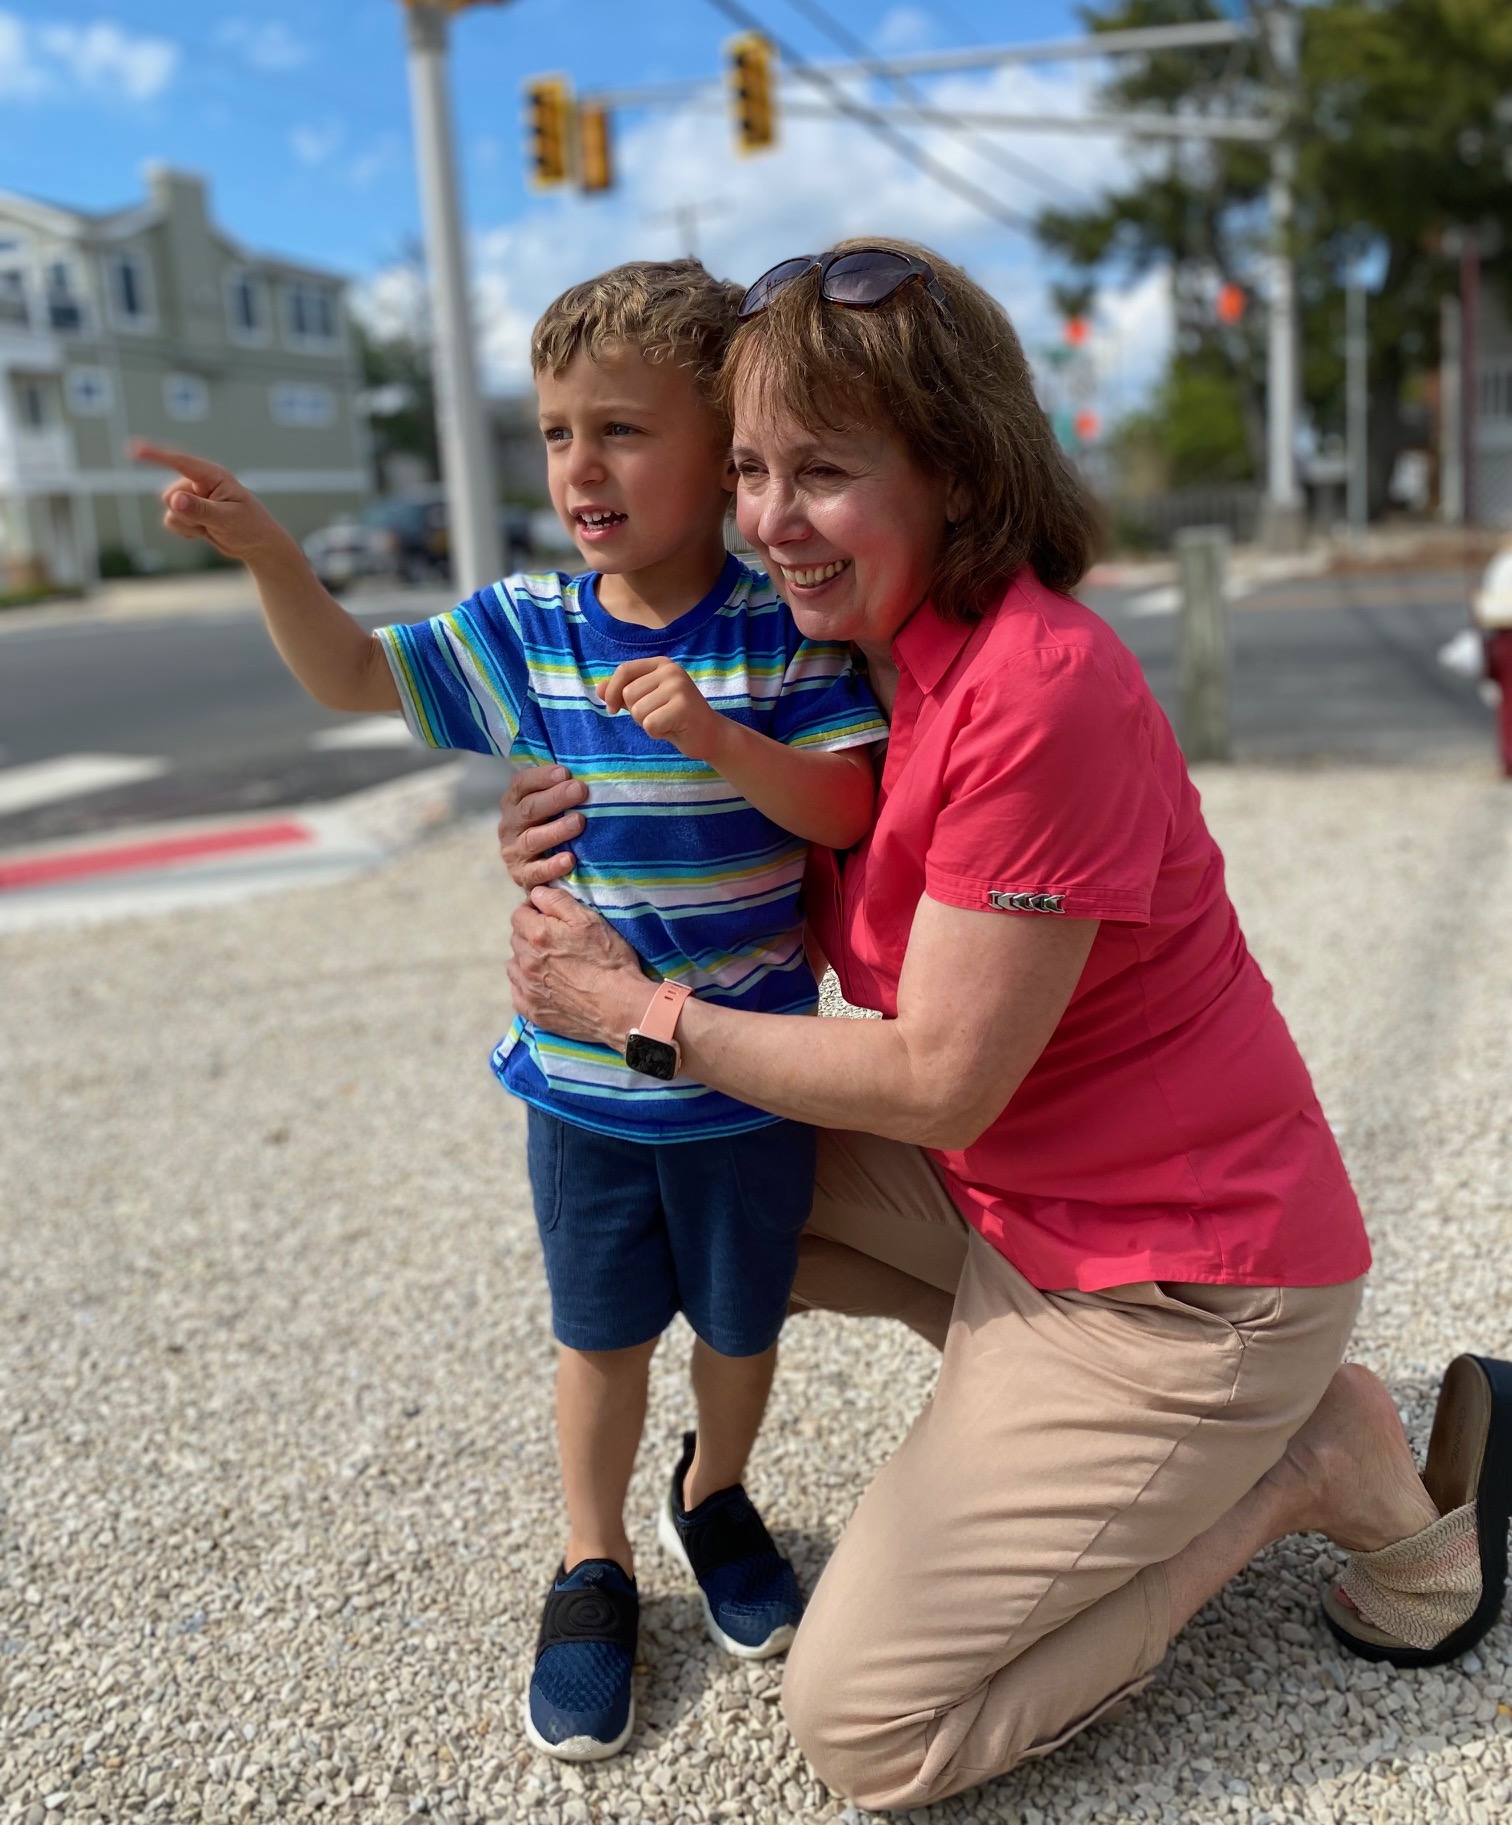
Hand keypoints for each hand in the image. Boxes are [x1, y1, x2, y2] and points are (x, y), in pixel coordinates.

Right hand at [130, 439, 294, 566]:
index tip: (133, 449)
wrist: (259, 545)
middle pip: (170, 496)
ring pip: (170, 511)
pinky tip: (206, 532)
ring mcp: (193, 498)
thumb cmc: (251, 527)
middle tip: (214, 521)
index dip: (155, 455)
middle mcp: (199, 483)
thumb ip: (199, 509)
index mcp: (212, 476)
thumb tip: (173, 500)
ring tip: (213, 527)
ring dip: (187, 525)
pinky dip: (187, 531)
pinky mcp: (190, 512)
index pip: (179, 462)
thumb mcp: (227, 519)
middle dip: (185, 514)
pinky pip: (172, 522)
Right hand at [498, 765, 586, 888]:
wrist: (538, 873)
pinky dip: (552, 866)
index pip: (522, 784)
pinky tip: (570, 859)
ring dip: (556, 830)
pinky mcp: (522, 876)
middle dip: (555, 798)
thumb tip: (588, 769)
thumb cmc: (551, 828)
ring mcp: (514, 852)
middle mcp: (510, 826)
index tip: (565, 772)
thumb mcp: (551, 806)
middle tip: (579, 790)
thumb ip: (560, 789)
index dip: (542, 777)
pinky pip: (536, 872)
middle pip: (529, 809)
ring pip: (531, 839)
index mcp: (514, 803)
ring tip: (578, 822)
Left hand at [507, 887, 649, 1049]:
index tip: (548, 915)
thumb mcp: (589, 920)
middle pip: (517, 939)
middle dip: (531, 935)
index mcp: (537, 935)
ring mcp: (527, 988)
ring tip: (551, 965)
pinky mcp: (533, 1011)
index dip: (534, 911)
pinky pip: (518, 994)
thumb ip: (558, 901)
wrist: (619, 1007)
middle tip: (557, 940)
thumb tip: (537, 893)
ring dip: (527, 961)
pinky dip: (527, 987)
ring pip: (515, 966)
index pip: (519, 914)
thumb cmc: (610, 961)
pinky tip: (546, 987)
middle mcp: (526, 961)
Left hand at [600, 658, 722, 760]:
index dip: (612, 691)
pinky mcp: (683, 706)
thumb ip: (623, 693)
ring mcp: (679, 687)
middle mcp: (671, 671)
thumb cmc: (674, 718)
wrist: (709, 735)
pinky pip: (650, 724)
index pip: (624, 670)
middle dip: (636, 712)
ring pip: (638, 711)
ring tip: (666, 722)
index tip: (612, 708)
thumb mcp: (646, 701)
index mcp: (661, 664)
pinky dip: (657, 733)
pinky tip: (672, 729)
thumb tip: (598, 689)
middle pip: (628, 693)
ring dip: (647, 724)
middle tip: (657, 716)